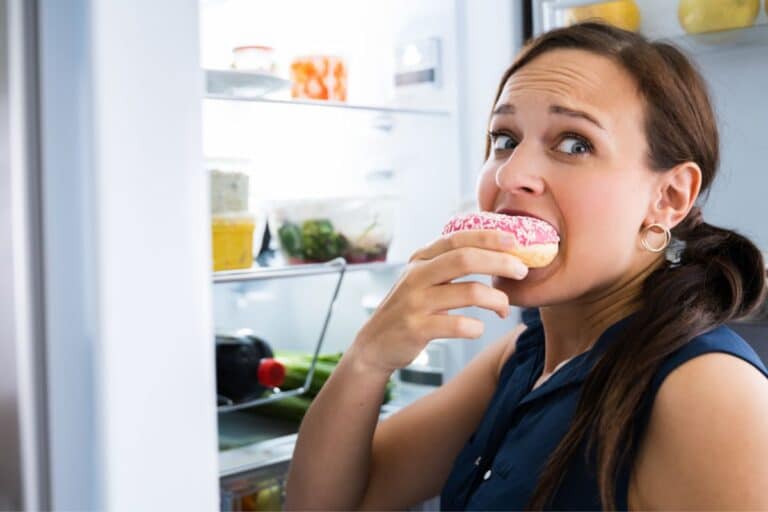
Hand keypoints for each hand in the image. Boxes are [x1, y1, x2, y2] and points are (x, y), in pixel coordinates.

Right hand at [349, 230, 528, 374]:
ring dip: (496, 300)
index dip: (489, 237)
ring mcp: (415, 302)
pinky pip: (457, 325)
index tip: (515, 242)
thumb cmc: (410, 309)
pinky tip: (478, 328)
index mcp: (420, 259)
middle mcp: (416, 276)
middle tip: (521, 271)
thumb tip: (497, 253)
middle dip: (500, 262)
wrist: (375, 344)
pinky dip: (475, 327)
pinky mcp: (416, 328)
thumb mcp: (421, 279)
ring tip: (504, 309)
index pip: (458, 238)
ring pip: (468, 292)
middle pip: (465, 259)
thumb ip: (448, 264)